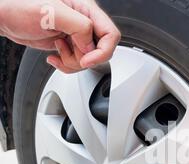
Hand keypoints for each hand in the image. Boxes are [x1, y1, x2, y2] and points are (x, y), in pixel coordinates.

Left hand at [0, 0, 120, 72]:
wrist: (3, 15)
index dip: (102, 51)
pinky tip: (54, 55)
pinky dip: (66, 64)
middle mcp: (83, 21)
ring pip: (88, 59)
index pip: (110, 34)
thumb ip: (79, 26)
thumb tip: (91, 45)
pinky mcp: (67, 44)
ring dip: (73, 62)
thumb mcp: (52, 12)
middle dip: (84, 58)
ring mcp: (76, 34)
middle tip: (67, 51)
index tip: (87, 60)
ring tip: (58, 49)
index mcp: (86, 8)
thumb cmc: (19, 4)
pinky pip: (76, 62)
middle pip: (100, 50)